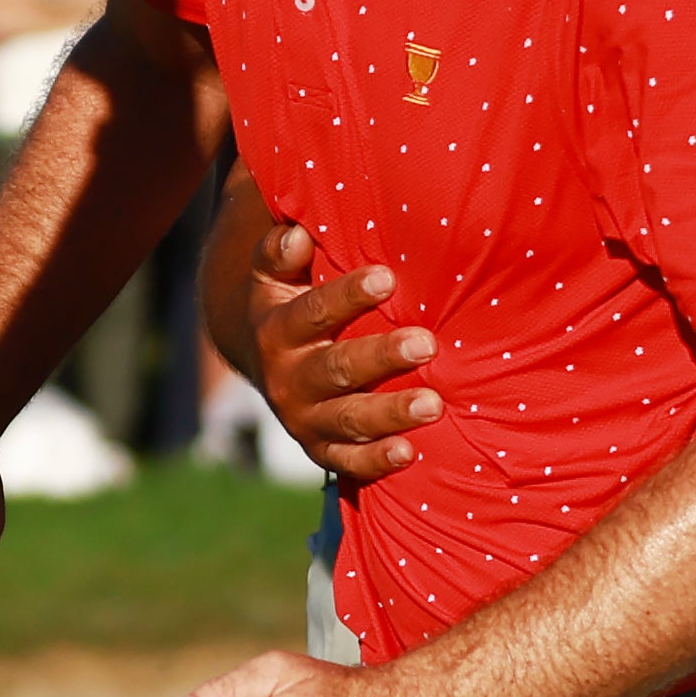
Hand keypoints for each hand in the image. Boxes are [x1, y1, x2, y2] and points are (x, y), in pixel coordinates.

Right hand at [244, 220, 438, 478]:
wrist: (261, 361)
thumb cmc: (288, 302)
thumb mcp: (274, 275)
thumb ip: (281, 252)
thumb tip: (297, 234)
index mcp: (277, 329)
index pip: (312, 311)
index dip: (347, 295)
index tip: (387, 278)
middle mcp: (286, 377)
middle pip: (335, 368)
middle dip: (381, 357)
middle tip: (426, 344)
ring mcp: (303, 418)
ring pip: (348, 419)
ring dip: (390, 413)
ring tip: (434, 404)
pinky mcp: (320, 448)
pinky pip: (348, 462)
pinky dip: (376, 461)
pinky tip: (410, 453)